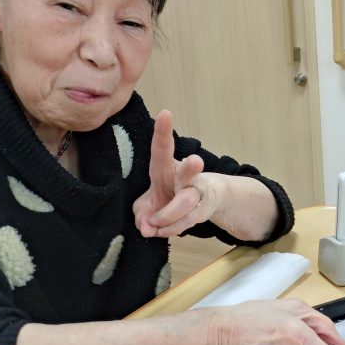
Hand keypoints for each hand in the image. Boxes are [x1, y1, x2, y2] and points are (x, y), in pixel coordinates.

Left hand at [133, 109, 212, 237]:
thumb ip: (141, 215)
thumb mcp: (146, 205)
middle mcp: (184, 176)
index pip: (163, 148)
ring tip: (153, 222)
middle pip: (189, 172)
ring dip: (168, 214)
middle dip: (191, 167)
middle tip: (196, 161)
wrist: (201, 204)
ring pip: (186, 202)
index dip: (163, 132)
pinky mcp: (204, 210)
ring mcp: (197, 193)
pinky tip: (159, 231)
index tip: (165, 113)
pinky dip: (170, 229)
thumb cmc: (167, 197)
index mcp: (165, 167)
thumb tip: (146, 228)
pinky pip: (187, 221)